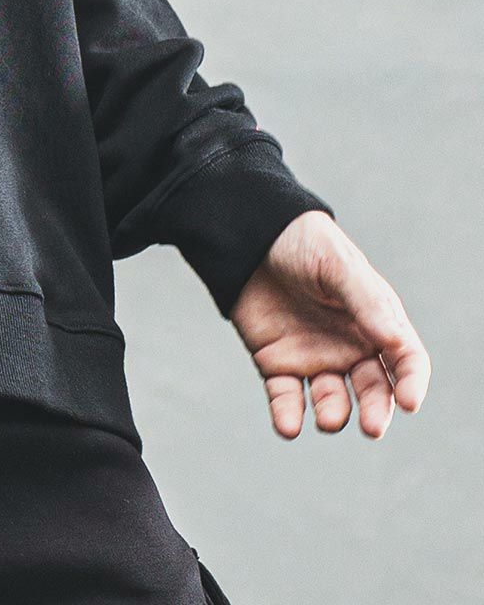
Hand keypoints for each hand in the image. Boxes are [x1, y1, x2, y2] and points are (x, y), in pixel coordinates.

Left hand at [229, 209, 429, 439]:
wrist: (248, 235)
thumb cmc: (303, 243)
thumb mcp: (338, 264)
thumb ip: (367, 302)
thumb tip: (395, 342)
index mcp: (375, 322)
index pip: (405, 360)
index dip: (412, 383)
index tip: (409, 402)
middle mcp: (349, 347)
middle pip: (374, 391)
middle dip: (376, 412)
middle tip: (371, 426)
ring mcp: (314, 358)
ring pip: (332, 402)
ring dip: (333, 415)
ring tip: (327, 418)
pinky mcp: (277, 364)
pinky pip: (286, 399)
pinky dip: (287, 417)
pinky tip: (288, 425)